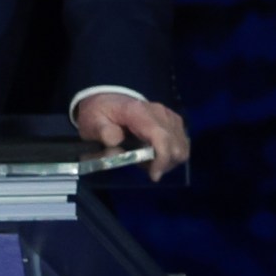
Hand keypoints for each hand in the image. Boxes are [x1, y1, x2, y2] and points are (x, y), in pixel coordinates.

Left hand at [73, 91, 190, 178]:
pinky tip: (157, 155)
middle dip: (164, 164)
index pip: (161, 137)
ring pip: (183, 147)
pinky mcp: (174, 121)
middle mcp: (160, 113)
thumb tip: (115, 141)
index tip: (154, 175)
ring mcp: (170, 116)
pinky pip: (183, 143)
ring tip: (149, 161)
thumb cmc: (100, 114)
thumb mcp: (92, 122)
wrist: (108, 100)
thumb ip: (102, 132)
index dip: (162, 159)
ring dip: (169, 161)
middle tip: (145, 168)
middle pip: (176, 146)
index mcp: (139, 112)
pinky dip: (173, 155)